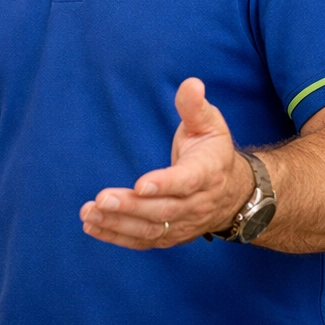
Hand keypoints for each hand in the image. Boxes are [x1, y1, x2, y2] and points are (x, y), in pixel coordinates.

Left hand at [79, 77, 254, 248]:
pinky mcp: (171, 235)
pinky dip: (117, 236)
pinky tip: (93, 226)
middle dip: (131, 207)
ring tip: (89, 213)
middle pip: (163, 210)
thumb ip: (195, 106)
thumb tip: (191, 84)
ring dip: (118, 223)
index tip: (140, 184)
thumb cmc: (213, 151)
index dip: (165, 184)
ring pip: (151, 228)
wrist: (235, 192)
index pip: (187, 181)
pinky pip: (144, 240)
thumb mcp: (210, 124)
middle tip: (102, 199)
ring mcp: (184, 223)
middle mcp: (197, 203)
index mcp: (208, 173)